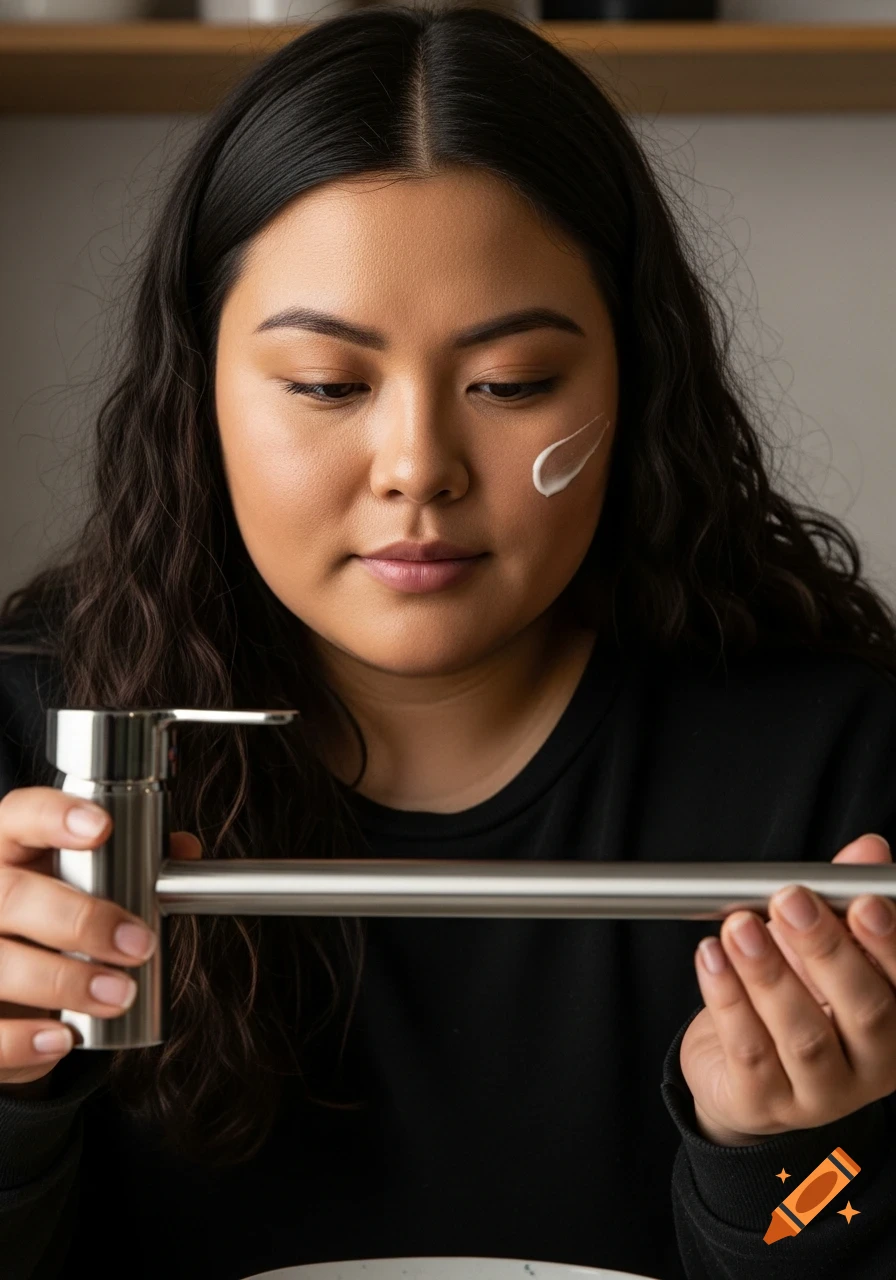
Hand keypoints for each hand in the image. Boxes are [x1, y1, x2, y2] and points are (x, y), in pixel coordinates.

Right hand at [0, 786, 201, 1088]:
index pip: (20, 815)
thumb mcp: (76, 879)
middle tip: (139, 943)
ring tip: (119, 995)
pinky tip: (62, 1038)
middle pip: (12, 896)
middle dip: (82, 920)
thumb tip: (183, 850)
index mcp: (6, 848)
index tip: (101, 829)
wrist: (1, 984)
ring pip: (1, 965)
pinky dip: (23, 1039)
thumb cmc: (43, 917)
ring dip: (66, 982)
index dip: (54, 817)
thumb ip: (130, 858)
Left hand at [680, 833, 895, 1145]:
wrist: (741, 1072)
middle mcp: (874, 1065)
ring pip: (804, 1036)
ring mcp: (821, 1094)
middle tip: (789, 900)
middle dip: (826, 949)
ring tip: (739, 926)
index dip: (890, 943)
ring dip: (769, 974)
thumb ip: (844, 897)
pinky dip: (726, 998)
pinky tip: (710, 956)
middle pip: (866, 1011)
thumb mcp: (821, 945)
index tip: (864, 901)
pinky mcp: (765, 1105)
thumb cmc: (797, 998)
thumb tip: (870, 848)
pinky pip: (748, 1050)